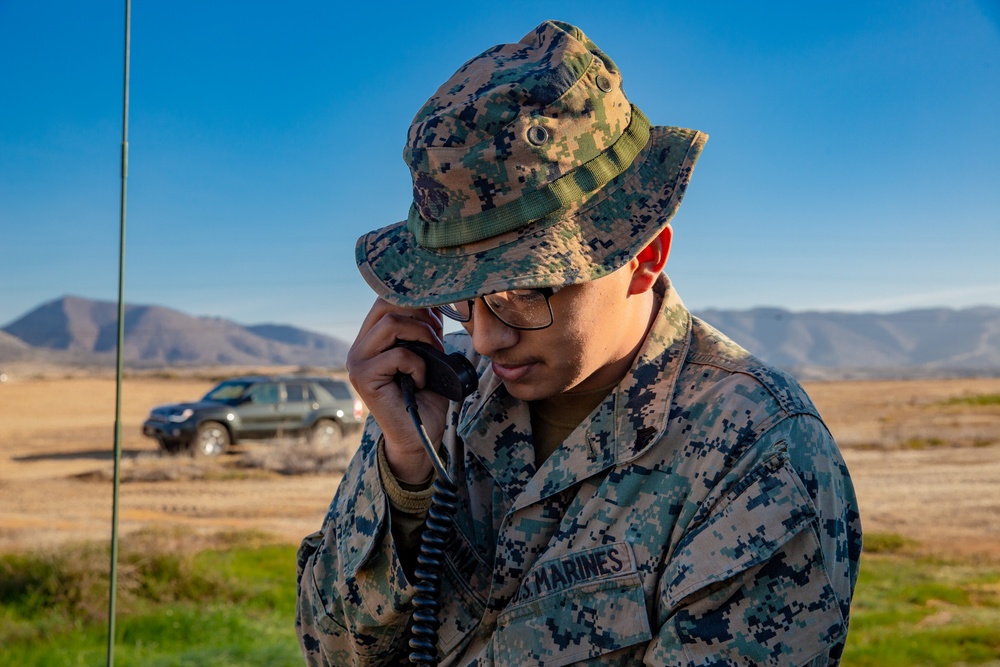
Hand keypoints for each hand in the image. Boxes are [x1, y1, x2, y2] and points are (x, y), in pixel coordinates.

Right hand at [346, 298, 450, 484]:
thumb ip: (425, 328)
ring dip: (422, 336)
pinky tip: (420, 380)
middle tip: (436, 336)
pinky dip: (418, 364)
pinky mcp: (363, 378)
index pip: (385, 301)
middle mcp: (358, 348)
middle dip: (419, 315)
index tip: (436, 315)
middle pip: (386, 306)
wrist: (419, 436)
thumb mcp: (429, 354)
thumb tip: (434, 299)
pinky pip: (399, 354)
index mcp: (370, 340)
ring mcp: (357, 363)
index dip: (414, 300)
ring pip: (391, 325)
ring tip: (432, 357)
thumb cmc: (425, 397)